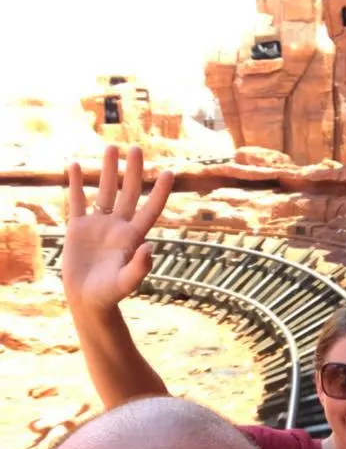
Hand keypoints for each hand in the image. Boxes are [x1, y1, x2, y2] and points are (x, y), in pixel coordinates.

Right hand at [63, 145, 173, 311]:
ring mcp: (98, 225)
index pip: (150, 209)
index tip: (170, 173)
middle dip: (133, 171)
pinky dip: (75, 183)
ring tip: (110, 148)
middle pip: (128, 193)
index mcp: (133, 237)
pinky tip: (74, 166)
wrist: (87, 300)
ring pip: (104, 191)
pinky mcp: (78, 228)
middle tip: (136, 148)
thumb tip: (150, 247)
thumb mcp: (125, 283)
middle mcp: (118, 226)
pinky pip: (77, 201)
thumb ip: (139, 267)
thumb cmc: (109, 295)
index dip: (160, 192)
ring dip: (107, 170)